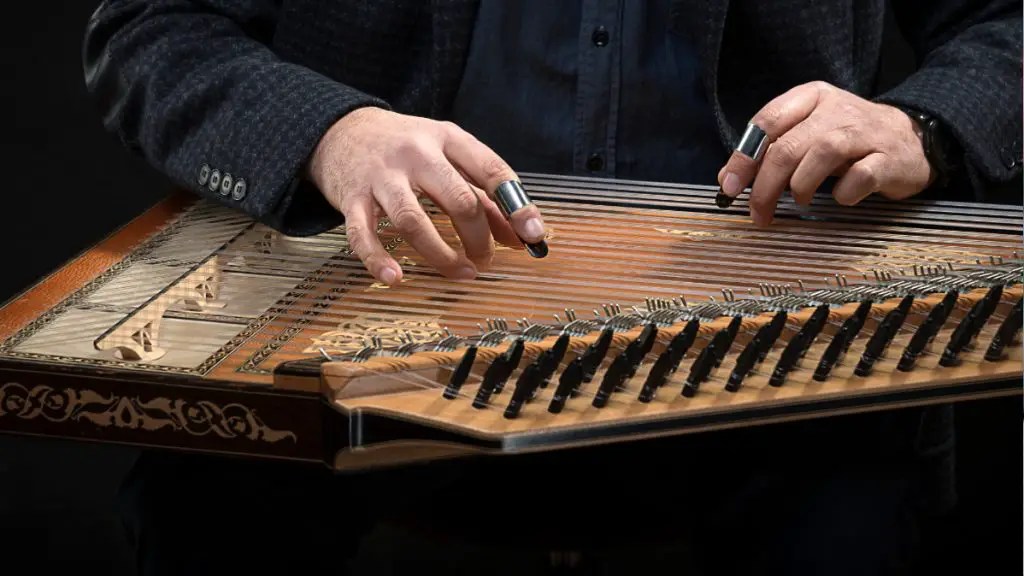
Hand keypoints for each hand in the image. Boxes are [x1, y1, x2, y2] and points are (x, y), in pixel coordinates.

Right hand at [307, 107, 545, 284]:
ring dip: (442, 255)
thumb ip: (485, 195)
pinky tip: (394, 278)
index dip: (516, 206)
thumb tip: (523, 236)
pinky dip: (378, 259)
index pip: (490, 169)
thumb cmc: (405, 149)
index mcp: (446, 138)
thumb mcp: (448, 157)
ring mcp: (381, 176)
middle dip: (479, 237)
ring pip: (413, 221)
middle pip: (458, 199)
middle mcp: (415, 153)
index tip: (534, 235)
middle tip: (485, 260)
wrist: (339, 130)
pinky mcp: (351, 198)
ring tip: (461, 272)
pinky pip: (362, 234)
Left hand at [717, 81, 934, 224]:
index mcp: (811, 97)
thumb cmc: (849, 140)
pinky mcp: (888, 158)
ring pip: (820, 155)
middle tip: (758, 212)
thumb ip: (768, 152)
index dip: (743, 157)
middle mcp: (837, 109)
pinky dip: (844, 194)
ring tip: (800, 200)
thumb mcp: (806, 135)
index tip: (730, 186)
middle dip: (765, 185)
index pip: (767, 121)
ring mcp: (865, 132)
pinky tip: (842, 198)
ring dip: (801, 186)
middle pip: (788, 146)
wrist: (914, 138)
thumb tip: (727, 178)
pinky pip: (860, 177)